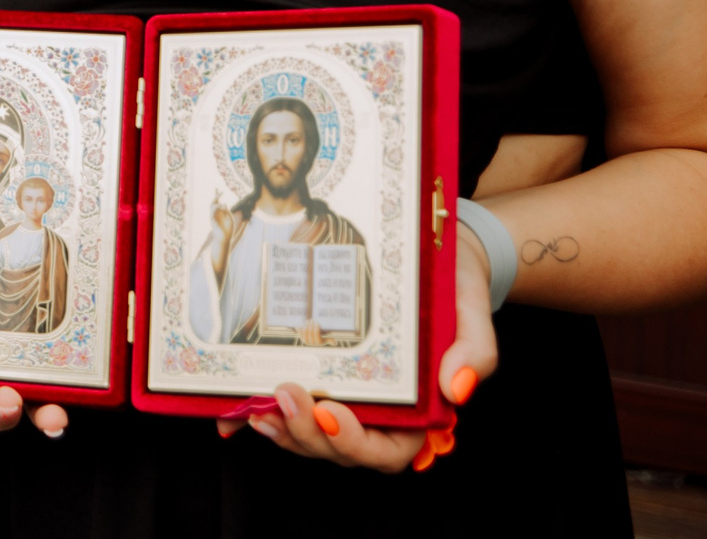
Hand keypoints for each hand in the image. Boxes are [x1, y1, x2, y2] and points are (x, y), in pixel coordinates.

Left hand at [219, 222, 497, 470]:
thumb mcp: (470, 315)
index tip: (331, 414)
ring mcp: (343, 396)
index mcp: (417, 413)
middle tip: (285, 396)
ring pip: (307, 433)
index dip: (355, 442)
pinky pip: (286, 404)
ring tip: (256, 408)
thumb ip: (474, 354)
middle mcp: (377, 412)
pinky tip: (232, 409)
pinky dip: (258, 411)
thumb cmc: (452, 291)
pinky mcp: (316, 375)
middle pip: (337, 447)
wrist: (431, 256)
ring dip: (281, 428)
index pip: (386, 450)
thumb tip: (455, 389)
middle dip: (307, 434)